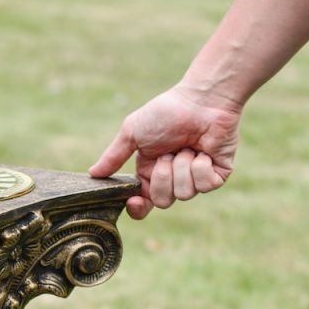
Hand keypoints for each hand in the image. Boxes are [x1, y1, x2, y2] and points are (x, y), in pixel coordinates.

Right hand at [89, 86, 240, 218]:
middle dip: (163, 176)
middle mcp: (173, 180)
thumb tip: (92, 174)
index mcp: (151, 173)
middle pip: (162, 201)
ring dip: (182, 167)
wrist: (201, 100)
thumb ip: (113, 156)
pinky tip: (203, 151)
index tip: (134, 201)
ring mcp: (196, 179)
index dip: (138, 208)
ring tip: (187, 146)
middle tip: (168, 154)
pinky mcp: (217, 176)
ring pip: (184, 194)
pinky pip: (205, 186)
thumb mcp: (132, 133)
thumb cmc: (166, 113)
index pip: (143, 205)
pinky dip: (201, 167)